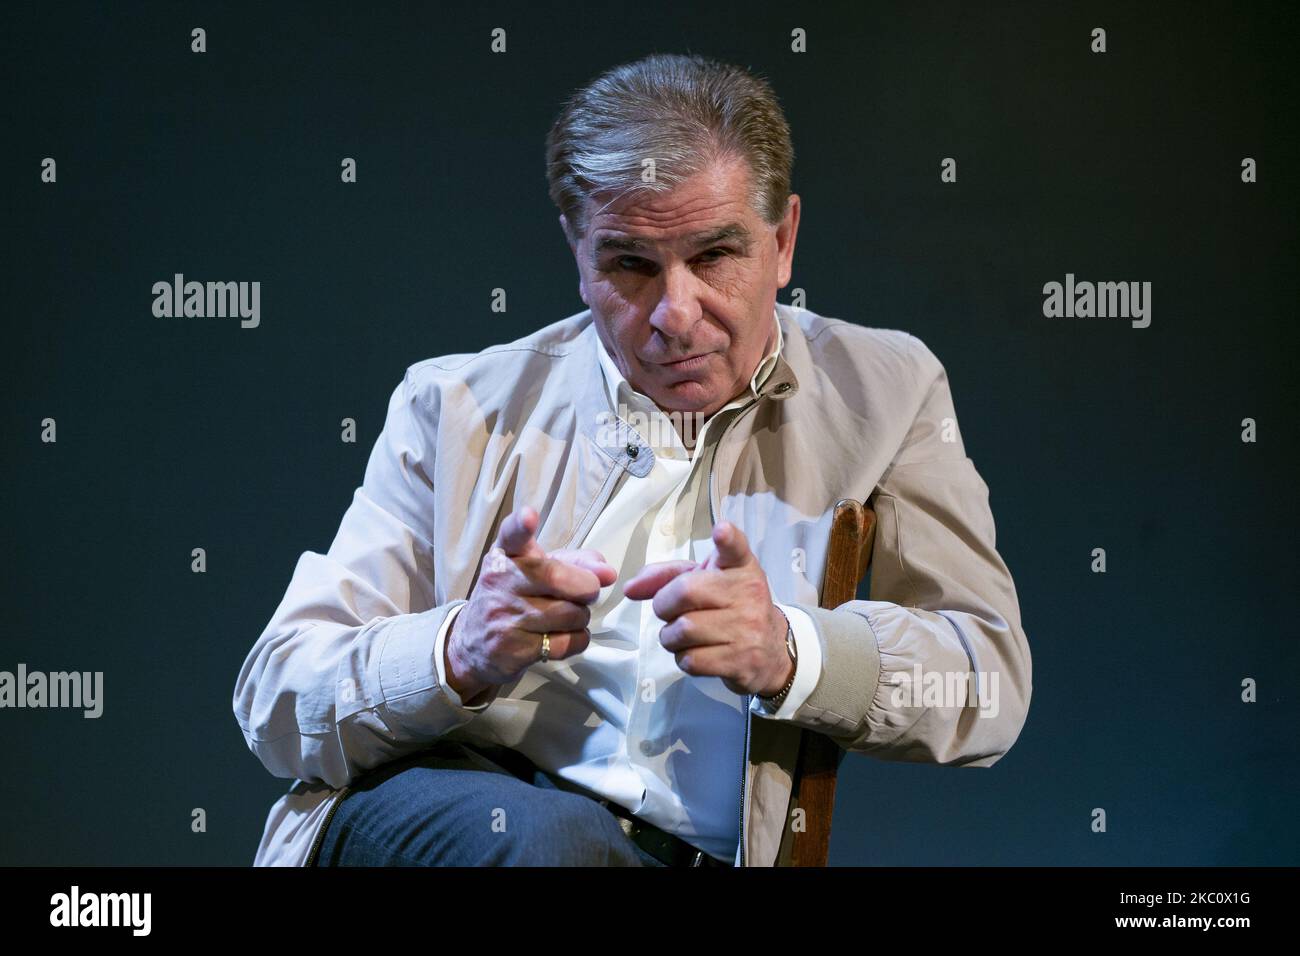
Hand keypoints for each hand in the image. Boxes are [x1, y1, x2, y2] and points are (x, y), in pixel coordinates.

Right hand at [445, 506, 616, 703]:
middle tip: (584, 592)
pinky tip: (562, 636)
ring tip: (565, 616)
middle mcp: (499, 582)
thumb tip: (607, 571)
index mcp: (504, 556)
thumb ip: (575, 563)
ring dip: (581, 617)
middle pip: (560, 578)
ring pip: (571, 614)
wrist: (472, 644)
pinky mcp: (512, 651)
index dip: (521, 525)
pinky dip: (577, 639)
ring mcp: (503, 618)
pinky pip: (568, 642)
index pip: (511, 536)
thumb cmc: (515, 598)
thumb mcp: (536, 571)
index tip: (528, 517)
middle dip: (586, 587)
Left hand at [623, 521, 791, 697]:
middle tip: (672, 611)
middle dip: (664, 605)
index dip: (727, 539)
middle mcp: (748, 594)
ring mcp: (748, 629)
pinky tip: (698, 652)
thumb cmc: (729, 608)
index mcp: (740, 567)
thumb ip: (667, 576)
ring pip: (682, 630)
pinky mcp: (742, 661)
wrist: (771, 650)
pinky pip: (690, 660)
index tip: (722, 531)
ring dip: (671, 637)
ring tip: (685, 634)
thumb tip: (630, 588)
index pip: (735, 549)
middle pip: (684, 593)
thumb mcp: (705, 581)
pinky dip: (683, 658)